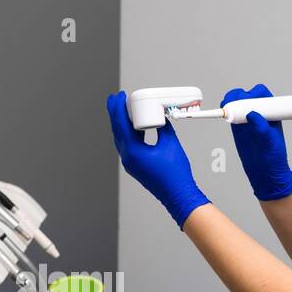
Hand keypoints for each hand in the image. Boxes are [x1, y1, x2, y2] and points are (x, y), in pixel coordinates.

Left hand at [106, 91, 209, 227]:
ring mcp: (130, 163)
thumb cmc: (175, 174)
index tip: (119, 96)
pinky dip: (128, 133)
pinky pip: (127, 146)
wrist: (177, 195)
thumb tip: (161, 118)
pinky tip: (133, 126)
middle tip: (114, 99)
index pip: (121, 125)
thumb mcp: (170, 144)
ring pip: (121, 139)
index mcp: (133, 152)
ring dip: (120, 123)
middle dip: (114, 113)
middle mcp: (128, 158)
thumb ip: (164, 128)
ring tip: (121, 109)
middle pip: (117, 131)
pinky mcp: (135, 166)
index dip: (119, 108)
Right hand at [222, 84, 291, 200]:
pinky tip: (223, 114)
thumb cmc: (274, 157)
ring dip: (230, 102)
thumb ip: (263, 128)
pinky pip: (230, 115)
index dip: (254, 94)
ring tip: (226, 109)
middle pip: (247, 96)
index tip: (247, 99)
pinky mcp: (238, 128)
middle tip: (233, 104)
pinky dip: (225, 112)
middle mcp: (259, 113)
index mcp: (272, 113)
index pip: (262, 95)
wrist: (265, 172)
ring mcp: (247, 120)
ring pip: (237, 103)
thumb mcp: (271, 143)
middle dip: (238, 96)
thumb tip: (253, 114)